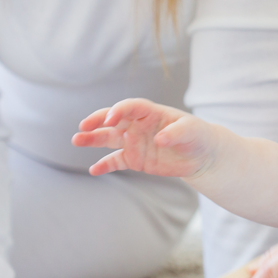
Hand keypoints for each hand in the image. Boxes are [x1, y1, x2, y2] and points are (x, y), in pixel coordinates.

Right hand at [73, 98, 215, 177]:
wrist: (200, 154)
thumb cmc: (196, 136)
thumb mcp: (191, 131)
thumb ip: (176, 133)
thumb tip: (160, 140)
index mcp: (151, 113)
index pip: (131, 107)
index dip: (119, 111)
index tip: (110, 119)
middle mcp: (138, 125)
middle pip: (114, 120)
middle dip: (97, 121)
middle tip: (83, 126)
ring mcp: (134, 142)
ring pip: (109, 138)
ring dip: (93, 139)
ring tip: (77, 140)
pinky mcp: (134, 159)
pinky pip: (116, 161)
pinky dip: (104, 165)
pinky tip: (93, 170)